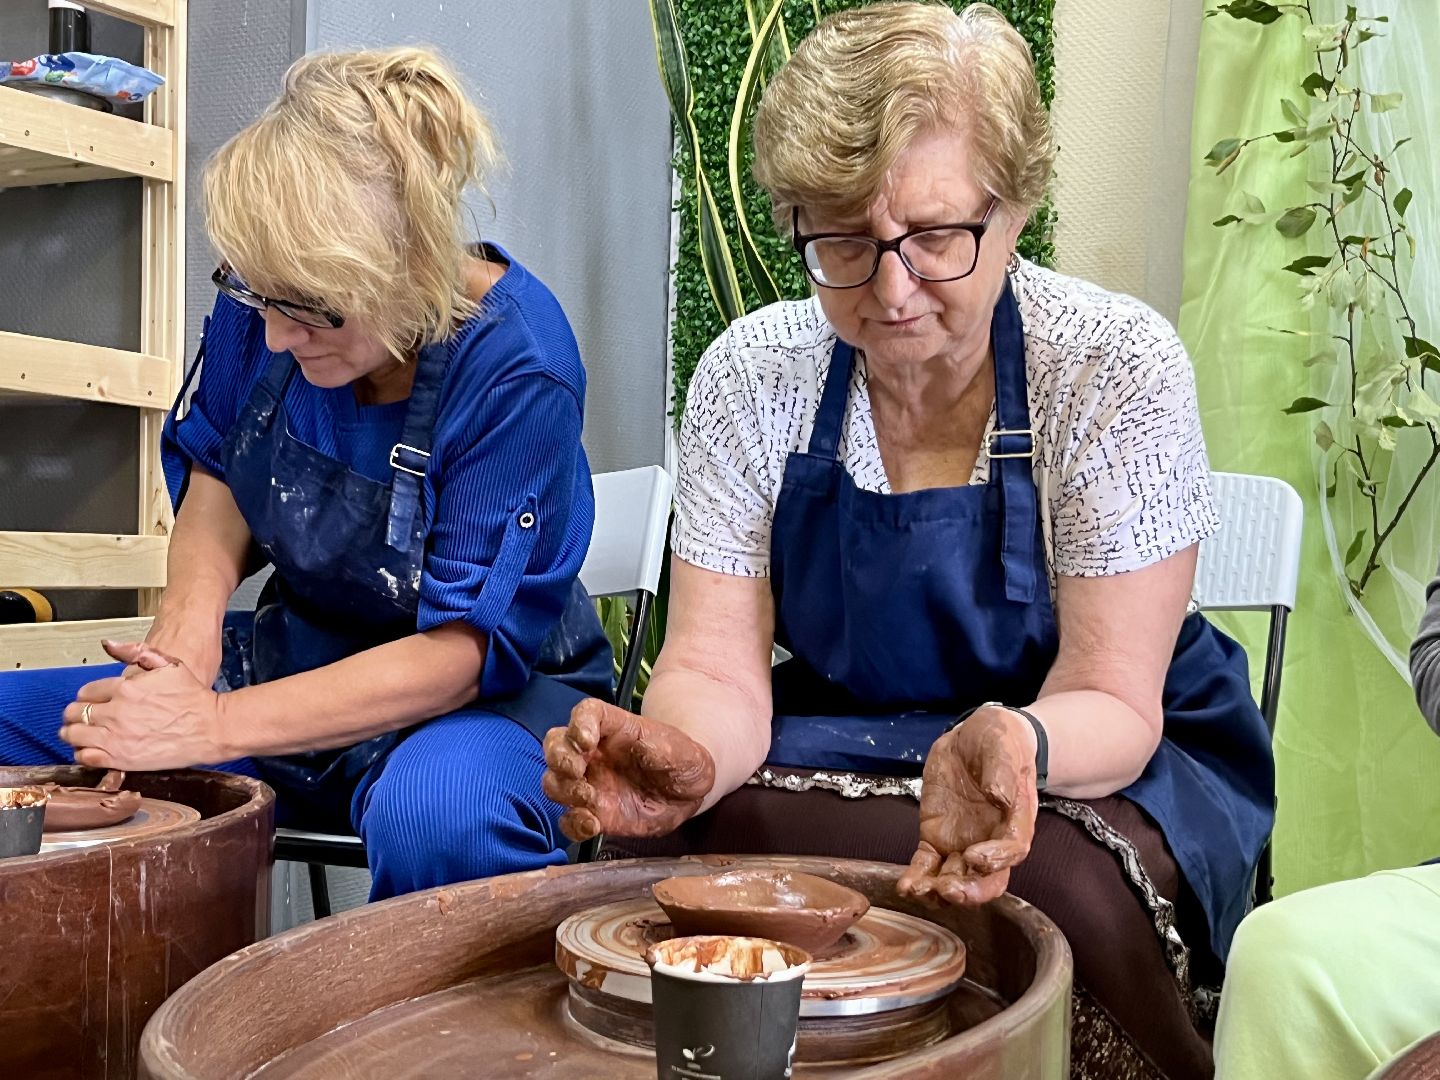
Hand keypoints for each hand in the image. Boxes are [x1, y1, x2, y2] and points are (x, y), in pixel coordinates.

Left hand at [58, 640, 226, 770]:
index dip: (88, 697)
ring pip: (73, 735)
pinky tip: (92, 749)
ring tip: (83, 734)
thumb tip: (109, 644)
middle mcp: (116, 712)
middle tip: (84, 718)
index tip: (94, 702)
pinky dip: (83, 753)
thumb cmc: (193, 697)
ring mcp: (116, 737)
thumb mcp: (169, 664)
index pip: (86, 692)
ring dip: (74, 733)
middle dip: (76, 714)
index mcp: (125, 688)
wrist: (211, 727)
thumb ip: (136, 652)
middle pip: (74, 712)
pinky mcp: (120, 758)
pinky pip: (85, 757)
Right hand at [542, 697, 715, 841]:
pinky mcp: (595, 813)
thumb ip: (661, 749)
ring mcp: (591, 784)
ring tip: (587, 799)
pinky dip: (572, 824)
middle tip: (575, 771)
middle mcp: (594, 754)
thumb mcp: (682, 751)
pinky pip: (570, 820)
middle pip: (557, 745)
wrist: (687, 792)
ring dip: (563, 790)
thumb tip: (643, 745)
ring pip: (555, 782)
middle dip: (559, 757)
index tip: (585, 740)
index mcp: (614, 728)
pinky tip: (591, 825)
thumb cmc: (682, 760)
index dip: (579, 723)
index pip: (586, 713)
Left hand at [897, 707, 1039, 905]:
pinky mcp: (936, 837)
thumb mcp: (1002, 746)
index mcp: (1014, 820)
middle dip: (969, 891)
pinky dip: (917, 877)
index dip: (996, 860)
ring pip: (955, 878)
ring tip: (918, 891)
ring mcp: (962, 842)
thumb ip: (1002, 770)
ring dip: (939, 891)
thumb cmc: (998, 741)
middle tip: (947, 889)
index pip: (1012, 850)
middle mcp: (991, 840)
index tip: (974, 856)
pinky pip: (927, 864)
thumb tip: (999, 794)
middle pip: (987, 879)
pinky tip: (906, 887)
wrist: (973, 738)